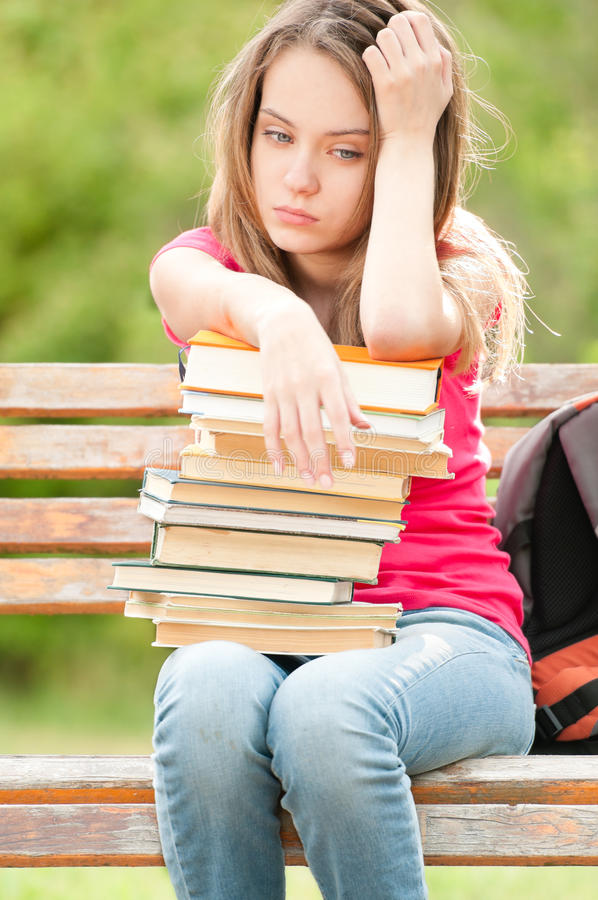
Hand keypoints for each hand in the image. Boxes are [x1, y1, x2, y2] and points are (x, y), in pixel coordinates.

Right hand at [256, 303, 370, 488]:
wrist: (282, 323)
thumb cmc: (317, 348)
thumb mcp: (338, 369)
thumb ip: (349, 401)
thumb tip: (366, 428)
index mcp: (327, 378)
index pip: (338, 415)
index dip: (343, 441)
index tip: (349, 463)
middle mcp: (304, 386)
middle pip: (311, 430)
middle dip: (320, 460)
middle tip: (327, 483)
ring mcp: (283, 391)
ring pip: (289, 433)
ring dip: (298, 460)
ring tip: (308, 479)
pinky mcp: (268, 394)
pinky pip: (269, 426)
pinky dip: (273, 449)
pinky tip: (280, 468)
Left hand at [362, 11, 452, 143]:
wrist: (410, 142)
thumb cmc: (426, 117)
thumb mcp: (445, 91)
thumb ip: (445, 65)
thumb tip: (438, 46)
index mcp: (435, 61)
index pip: (421, 21)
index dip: (407, 20)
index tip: (401, 31)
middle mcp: (420, 64)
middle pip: (400, 23)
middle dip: (391, 30)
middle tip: (388, 46)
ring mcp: (403, 73)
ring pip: (384, 35)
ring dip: (379, 44)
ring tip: (381, 58)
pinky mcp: (385, 84)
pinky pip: (371, 54)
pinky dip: (369, 57)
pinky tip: (373, 68)